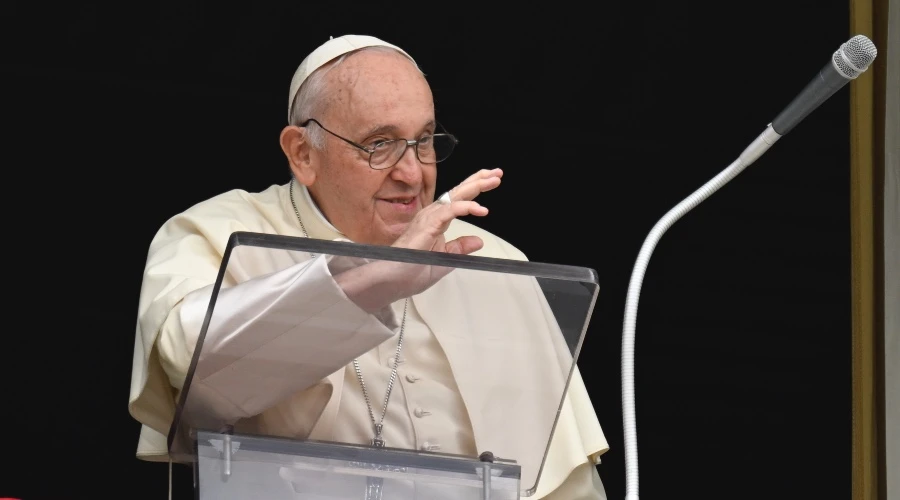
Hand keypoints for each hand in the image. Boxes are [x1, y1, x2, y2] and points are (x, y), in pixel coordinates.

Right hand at [335, 168, 502, 312]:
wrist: (391, 279)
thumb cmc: (409, 270)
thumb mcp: (444, 259)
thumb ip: (459, 248)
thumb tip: (478, 241)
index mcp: (436, 221)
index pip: (458, 199)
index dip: (475, 188)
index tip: (492, 181)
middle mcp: (431, 215)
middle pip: (458, 192)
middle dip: (479, 181)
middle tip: (497, 173)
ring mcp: (427, 218)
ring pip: (455, 196)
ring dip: (475, 187)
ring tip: (492, 181)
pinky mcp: (426, 225)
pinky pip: (449, 211)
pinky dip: (465, 208)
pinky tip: (480, 210)